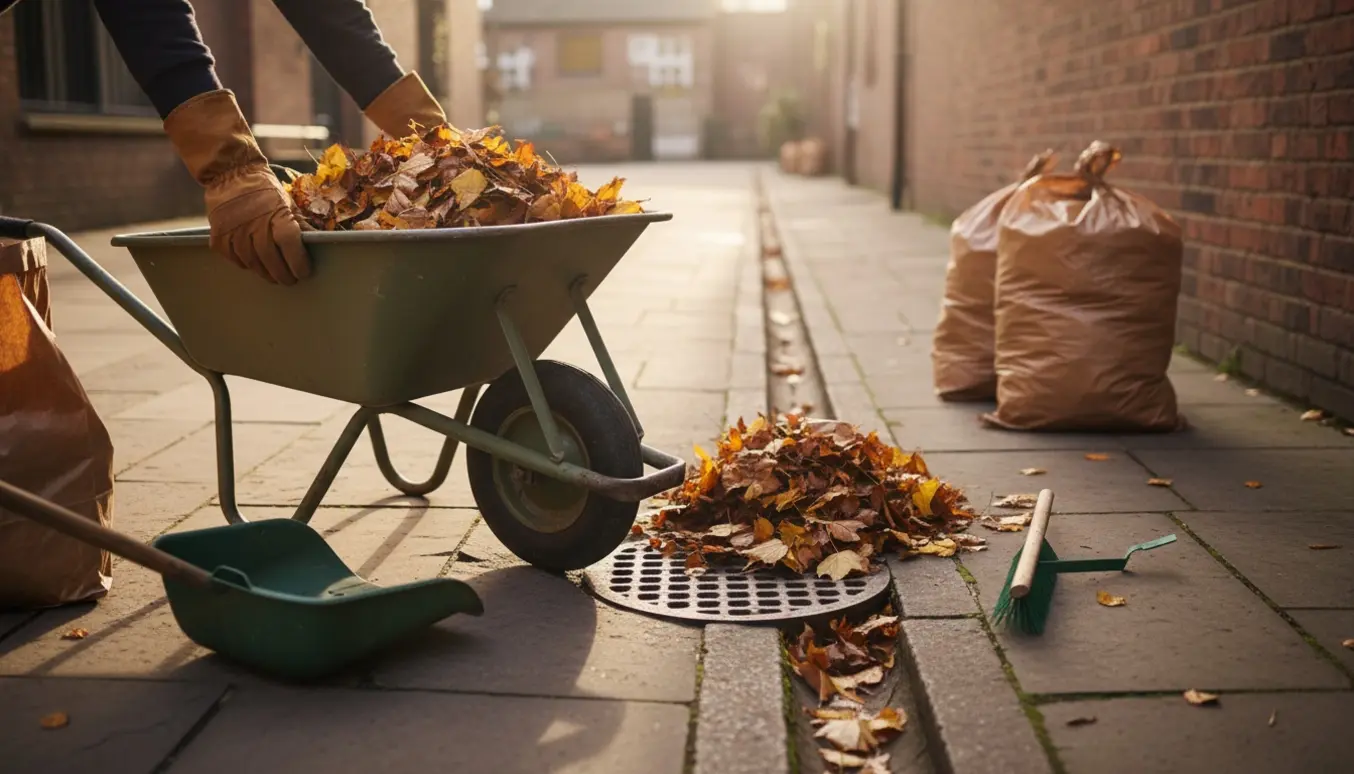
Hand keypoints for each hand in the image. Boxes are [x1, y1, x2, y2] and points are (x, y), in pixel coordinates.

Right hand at [203, 166, 311, 284]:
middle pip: (271, 259)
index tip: (304, 272)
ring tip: (273, 276)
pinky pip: (234, 258)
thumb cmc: (264, 189)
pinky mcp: (219, 235)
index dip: (298, 262)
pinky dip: (245, 264)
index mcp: (276, 215)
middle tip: (290, 280)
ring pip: (252, 262)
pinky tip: (253, 263)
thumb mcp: (288, 202)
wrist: (231, 173)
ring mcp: (234, 230)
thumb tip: (319, 241)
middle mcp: (254, 224)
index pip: (290, 244)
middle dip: (283, 274)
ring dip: (265, 273)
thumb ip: (301, 223)